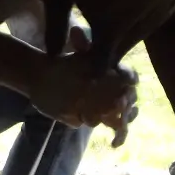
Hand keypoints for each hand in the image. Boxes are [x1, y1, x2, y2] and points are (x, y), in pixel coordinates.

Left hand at [30, 26, 137, 141]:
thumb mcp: (71, 52)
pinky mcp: (100, 118)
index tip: (129, 81)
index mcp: (112, 71)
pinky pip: (116, 127)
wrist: (44, 81)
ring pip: (127, 113)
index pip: (129, 75)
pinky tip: (115, 143)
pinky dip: (119, 136)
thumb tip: (78, 32)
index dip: (130, 78)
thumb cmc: (60, 65)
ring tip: (119, 126)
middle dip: (129, 102)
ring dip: (125, 120)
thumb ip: (80, 44)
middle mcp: (114, 87)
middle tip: (120, 106)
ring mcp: (108, 104)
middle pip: (131, 96)